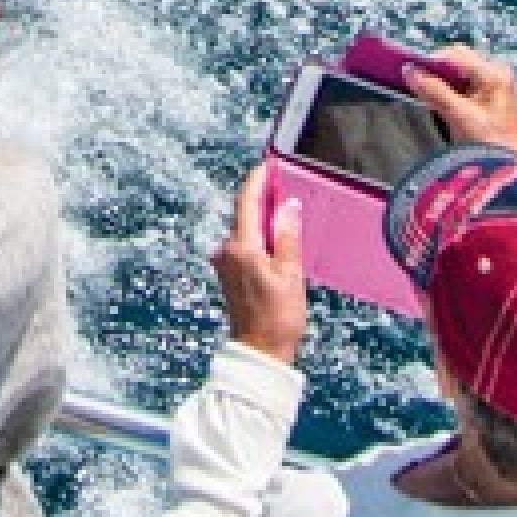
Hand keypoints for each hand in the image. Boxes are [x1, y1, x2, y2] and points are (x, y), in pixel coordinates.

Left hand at [211, 165, 306, 365]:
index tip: (268, 165)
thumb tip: (287, 206)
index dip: (257, 180)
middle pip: (245, 215)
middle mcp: (227, 251)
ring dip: (264, 223)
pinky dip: (259, 240)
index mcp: (241, 247)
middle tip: (285, 189)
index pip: (246, 202)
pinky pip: (245, 246)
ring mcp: (225, 263)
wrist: (261, 351)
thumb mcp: (291, 273)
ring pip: (246, 232)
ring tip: (288, 221)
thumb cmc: (278, 317)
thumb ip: (287, 236)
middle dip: (264, 201)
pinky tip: (277, 246)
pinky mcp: (229, 274)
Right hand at [403, 45, 516, 156]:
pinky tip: (439, 103)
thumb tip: (408, 70)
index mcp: (493, 74)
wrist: (509, 170)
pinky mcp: (489, 98)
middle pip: (458, 61)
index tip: (411, 73)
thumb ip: (433, 91)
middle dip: (436, 72)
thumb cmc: (488, 142)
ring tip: (427, 96)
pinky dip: (449, 91)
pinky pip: (464, 85)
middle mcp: (496, 74)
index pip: (455, 55)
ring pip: (459, 73)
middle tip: (418, 85)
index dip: (431, 62)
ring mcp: (494, 86)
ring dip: (441, 82)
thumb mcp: (459, 115)